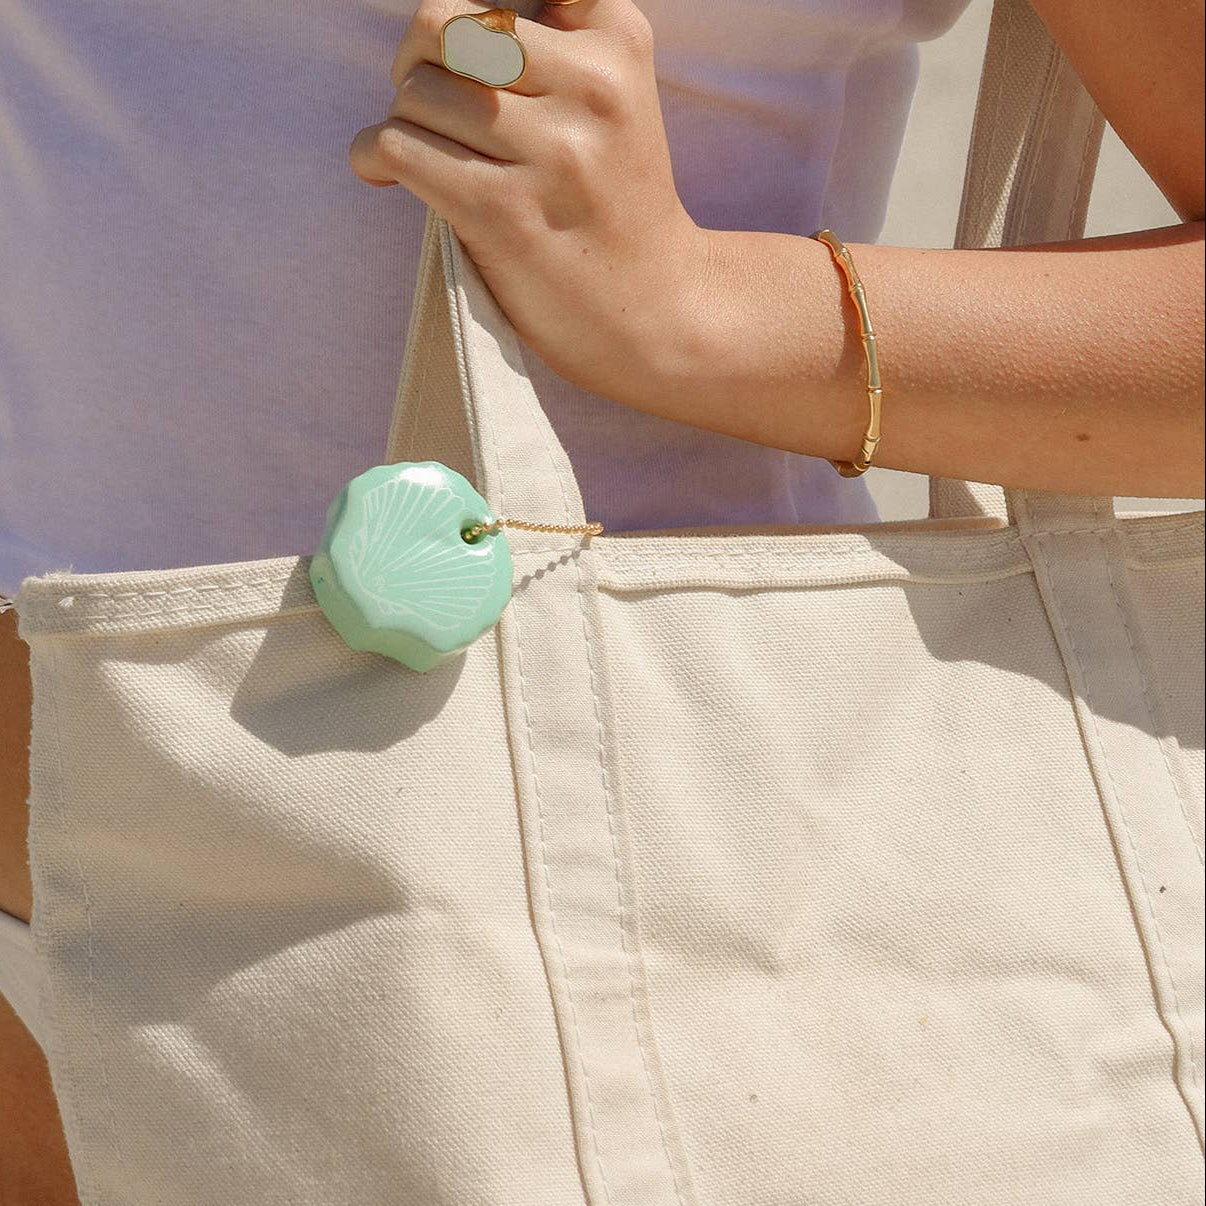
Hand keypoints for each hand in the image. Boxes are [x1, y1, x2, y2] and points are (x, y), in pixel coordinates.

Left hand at [349, 0, 712, 407]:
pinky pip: (400, 148)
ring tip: (428, 156)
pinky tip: (382, 173)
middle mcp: (591, 89)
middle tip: (428, 107)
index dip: (467, 28)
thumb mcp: (615, 103)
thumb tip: (437, 32)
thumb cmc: (614, 206)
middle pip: (445, 28)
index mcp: (618, 45)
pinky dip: (374, 156)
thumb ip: (554, 48)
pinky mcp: (504, 211)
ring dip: (403, 123)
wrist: (657, 310)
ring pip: (417, 93)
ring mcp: (551, 153)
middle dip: (417, 65)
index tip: (465, 68)